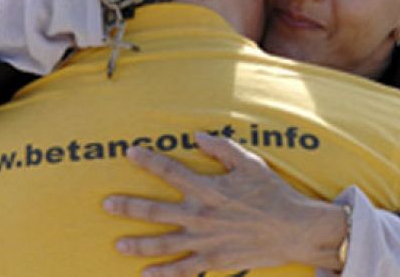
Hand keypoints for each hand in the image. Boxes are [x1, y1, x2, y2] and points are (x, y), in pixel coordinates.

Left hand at [103, 132, 346, 276]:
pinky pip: (183, 269)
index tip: (128, 152)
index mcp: (209, 188)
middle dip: (128, 207)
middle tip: (106, 204)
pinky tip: (145, 275)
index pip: (171, 171)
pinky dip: (163, 274)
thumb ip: (222, 149)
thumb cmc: (272, 193)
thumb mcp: (250, 163)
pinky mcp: (213, 259)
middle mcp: (201, 215)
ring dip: (138, 245)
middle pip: (156, 211)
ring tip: (118, 245)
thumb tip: (197, 137)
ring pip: (164, 244)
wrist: (293, 229)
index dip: (148, 161)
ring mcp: (205, 240)